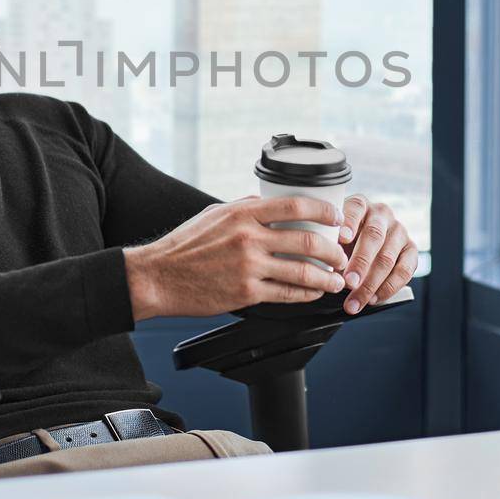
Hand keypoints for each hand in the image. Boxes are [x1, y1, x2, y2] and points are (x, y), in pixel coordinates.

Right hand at [123, 196, 348, 319]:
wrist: (158, 276)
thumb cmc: (184, 246)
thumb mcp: (214, 214)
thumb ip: (245, 208)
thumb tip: (272, 203)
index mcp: (243, 213)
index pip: (295, 205)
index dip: (324, 210)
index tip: (336, 217)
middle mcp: (248, 238)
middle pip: (307, 240)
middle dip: (333, 250)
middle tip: (341, 254)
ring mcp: (248, 267)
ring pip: (303, 272)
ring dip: (326, 277)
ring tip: (335, 279)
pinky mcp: (246, 293)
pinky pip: (286, 294)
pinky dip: (306, 294)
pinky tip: (312, 293)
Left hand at [337, 194, 417, 314]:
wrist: (361, 244)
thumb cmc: (340, 241)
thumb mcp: (331, 236)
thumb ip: (329, 243)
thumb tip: (325, 264)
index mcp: (360, 204)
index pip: (356, 209)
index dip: (349, 223)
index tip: (342, 238)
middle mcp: (381, 214)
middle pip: (374, 236)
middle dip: (360, 263)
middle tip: (348, 283)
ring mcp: (399, 231)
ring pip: (388, 258)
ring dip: (371, 283)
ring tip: (355, 301)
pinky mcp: (411, 249)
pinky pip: (405, 270)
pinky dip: (389, 287)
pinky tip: (374, 299)